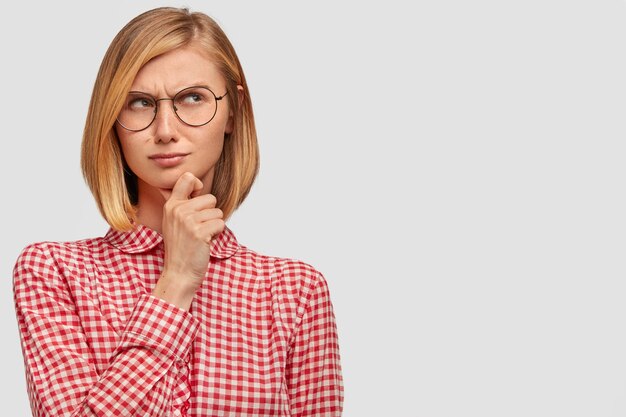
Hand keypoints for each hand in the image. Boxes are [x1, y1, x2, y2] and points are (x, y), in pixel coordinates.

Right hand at [152, 172, 224, 309]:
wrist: (179, 272)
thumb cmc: (181, 247)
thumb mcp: (173, 221)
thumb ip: (182, 202)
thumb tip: (194, 181)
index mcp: (171, 205)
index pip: (187, 178)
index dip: (198, 184)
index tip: (197, 195)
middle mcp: (178, 210)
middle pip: (210, 198)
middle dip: (211, 214)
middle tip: (199, 229)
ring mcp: (188, 221)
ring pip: (218, 212)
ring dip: (214, 225)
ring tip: (201, 236)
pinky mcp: (199, 232)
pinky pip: (221, 223)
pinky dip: (218, 234)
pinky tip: (206, 242)